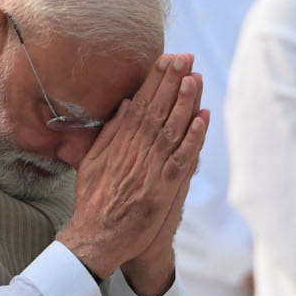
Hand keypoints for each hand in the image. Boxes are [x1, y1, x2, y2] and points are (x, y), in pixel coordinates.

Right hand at [59, 55, 206, 281]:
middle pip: (156, 110)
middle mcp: (134, 151)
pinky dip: (192, 140)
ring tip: (195, 78)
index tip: (167, 59)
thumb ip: (109, 133)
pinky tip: (202, 120)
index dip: (154, 80)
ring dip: (183, 104)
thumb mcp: (93, 161)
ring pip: (170, 130)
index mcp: (119, 143)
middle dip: (171, 82)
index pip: (140, 104)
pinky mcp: (161, 189)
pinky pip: (181, 160)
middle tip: (184, 57)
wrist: (96, 237)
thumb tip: (125, 105)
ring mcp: (149, 169)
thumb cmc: (94, 201)